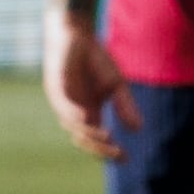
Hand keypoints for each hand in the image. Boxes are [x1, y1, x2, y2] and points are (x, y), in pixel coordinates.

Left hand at [43, 16, 134, 160]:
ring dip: (90, 133)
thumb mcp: (116, 86)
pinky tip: (85, 117)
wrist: (77, 35)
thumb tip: (138, 130)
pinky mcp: (56, 86)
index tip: (126, 159)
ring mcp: (63, 100)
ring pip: (73, 125)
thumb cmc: (95, 61)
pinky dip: (72, 112)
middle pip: (84, 139)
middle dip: (100, 148)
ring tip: (108, 138)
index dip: (109, 151)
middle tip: (118, 152)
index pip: (96, 140)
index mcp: (89, 114)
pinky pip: (62, 103)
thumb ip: (125, 106)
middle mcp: (74, 111)